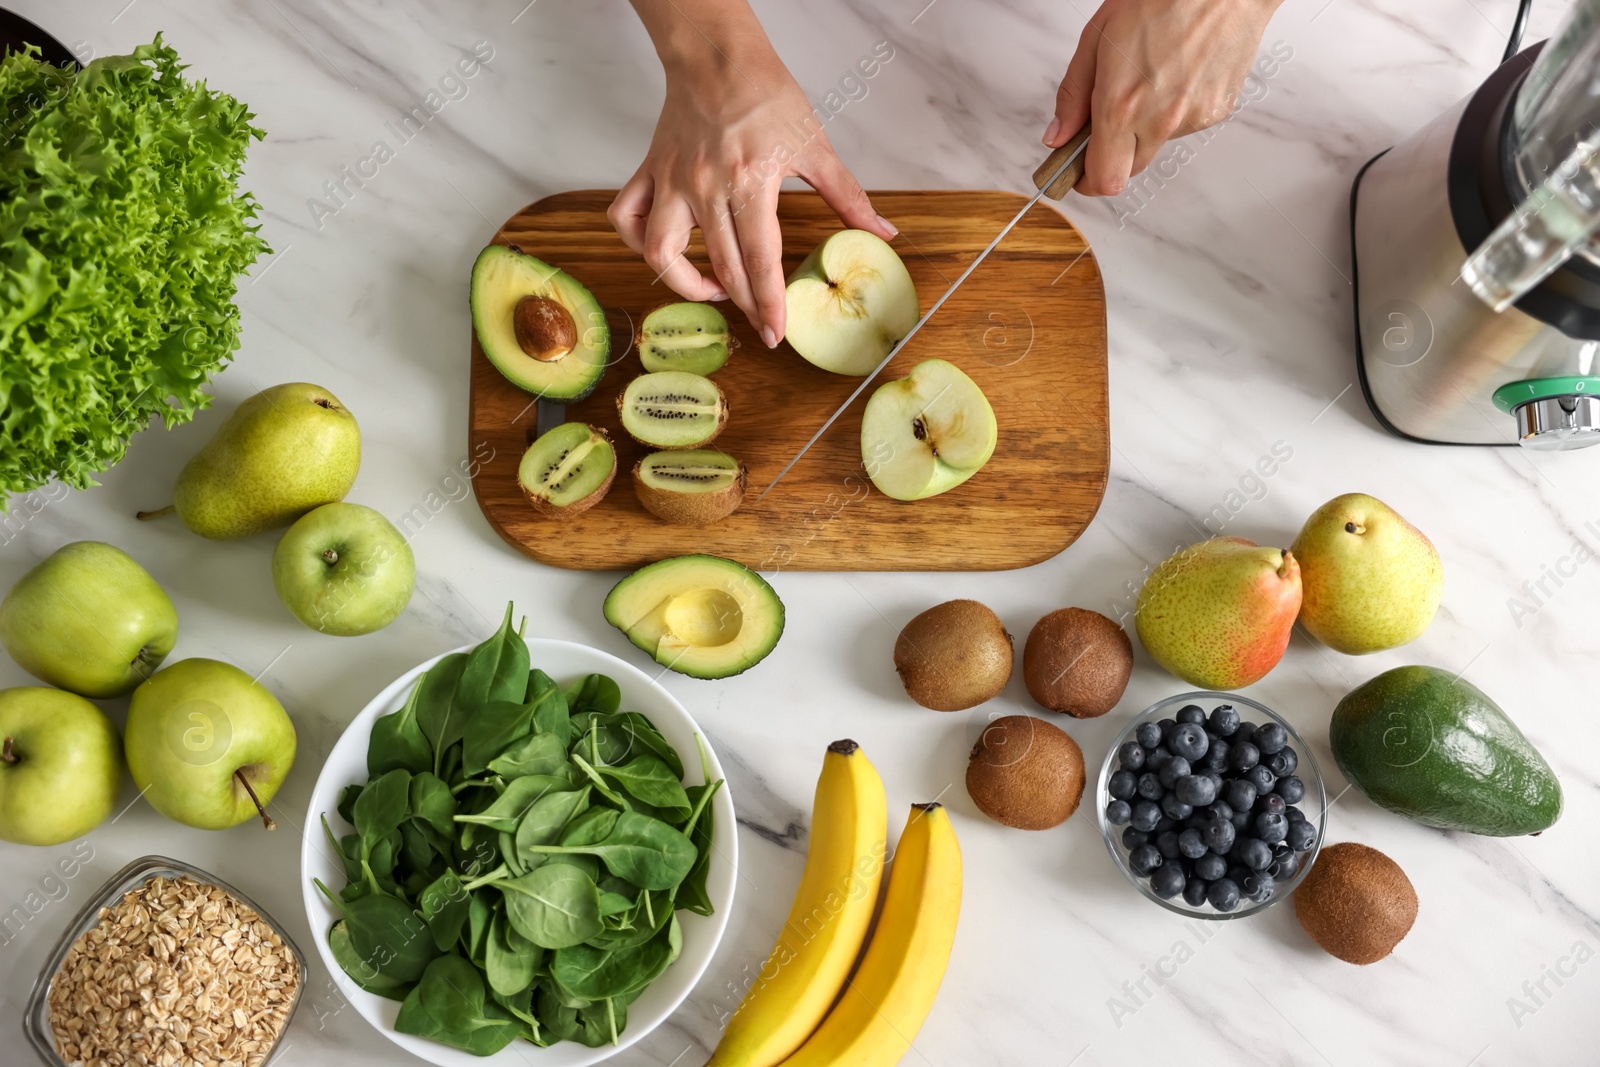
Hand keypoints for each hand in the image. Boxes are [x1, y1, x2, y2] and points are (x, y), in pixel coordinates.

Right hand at [612, 5, 893, 346]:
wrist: (717, 55)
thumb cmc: (766, 94)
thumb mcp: (815, 145)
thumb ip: (849, 196)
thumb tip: (883, 232)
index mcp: (750, 182)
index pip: (759, 260)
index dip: (768, 303)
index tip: (774, 333)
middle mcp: (706, 187)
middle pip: (719, 266)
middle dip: (742, 303)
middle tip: (759, 322)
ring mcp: (672, 181)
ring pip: (659, 252)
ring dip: (683, 282)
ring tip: (711, 288)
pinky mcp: (650, 171)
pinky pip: (627, 216)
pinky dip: (636, 240)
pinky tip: (662, 250)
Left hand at [1044, 0, 1279, 194]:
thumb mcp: (1098, 37)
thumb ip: (1074, 94)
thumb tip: (1058, 135)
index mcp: (1123, 105)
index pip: (1102, 180)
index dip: (1085, 180)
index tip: (1076, 168)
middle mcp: (1159, 121)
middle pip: (1127, 171)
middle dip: (1111, 154)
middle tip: (1108, 119)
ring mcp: (1192, 119)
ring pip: (1156, 146)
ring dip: (1144, 127)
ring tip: (1150, 78)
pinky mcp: (1217, 111)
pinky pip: (1184, 127)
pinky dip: (1174, 110)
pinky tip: (1177, 74)